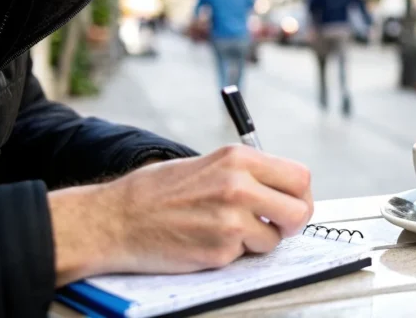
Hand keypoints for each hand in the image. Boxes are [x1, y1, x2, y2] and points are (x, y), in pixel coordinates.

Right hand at [48, 145, 312, 284]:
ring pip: (275, 238)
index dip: (300, 195)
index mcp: (238, 159)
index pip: (300, 177)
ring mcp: (231, 220)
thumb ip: (247, 172)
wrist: (115, 220)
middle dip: (292, 222)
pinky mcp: (220, 250)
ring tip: (228, 231)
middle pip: (299, 209)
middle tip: (277, 226)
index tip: (292, 203)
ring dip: (259, 240)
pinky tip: (207, 241)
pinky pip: (246, 256)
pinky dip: (233, 253)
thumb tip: (281, 188)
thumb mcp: (207, 164)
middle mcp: (239, 186)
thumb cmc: (157, 192)